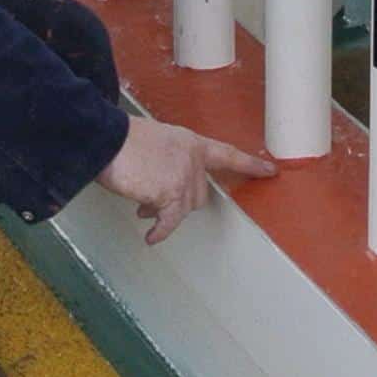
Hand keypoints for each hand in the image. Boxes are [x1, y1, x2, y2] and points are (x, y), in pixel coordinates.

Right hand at [96, 116, 276, 245]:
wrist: (107, 139)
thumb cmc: (123, 139)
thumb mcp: (156, 142)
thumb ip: (170, 160)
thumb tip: (163, 192)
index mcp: (191, 142)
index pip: (227, 155)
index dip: (250, 164)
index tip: (270, 171)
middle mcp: (193, 159)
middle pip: (199, 194)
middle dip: (178, 199)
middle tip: (153, 198)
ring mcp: (184, 177)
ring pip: (184, 208)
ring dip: (164, 211)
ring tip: (141, 204)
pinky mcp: (171, 194)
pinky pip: (169, 222)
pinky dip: (159, 230)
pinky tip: (150, 236)